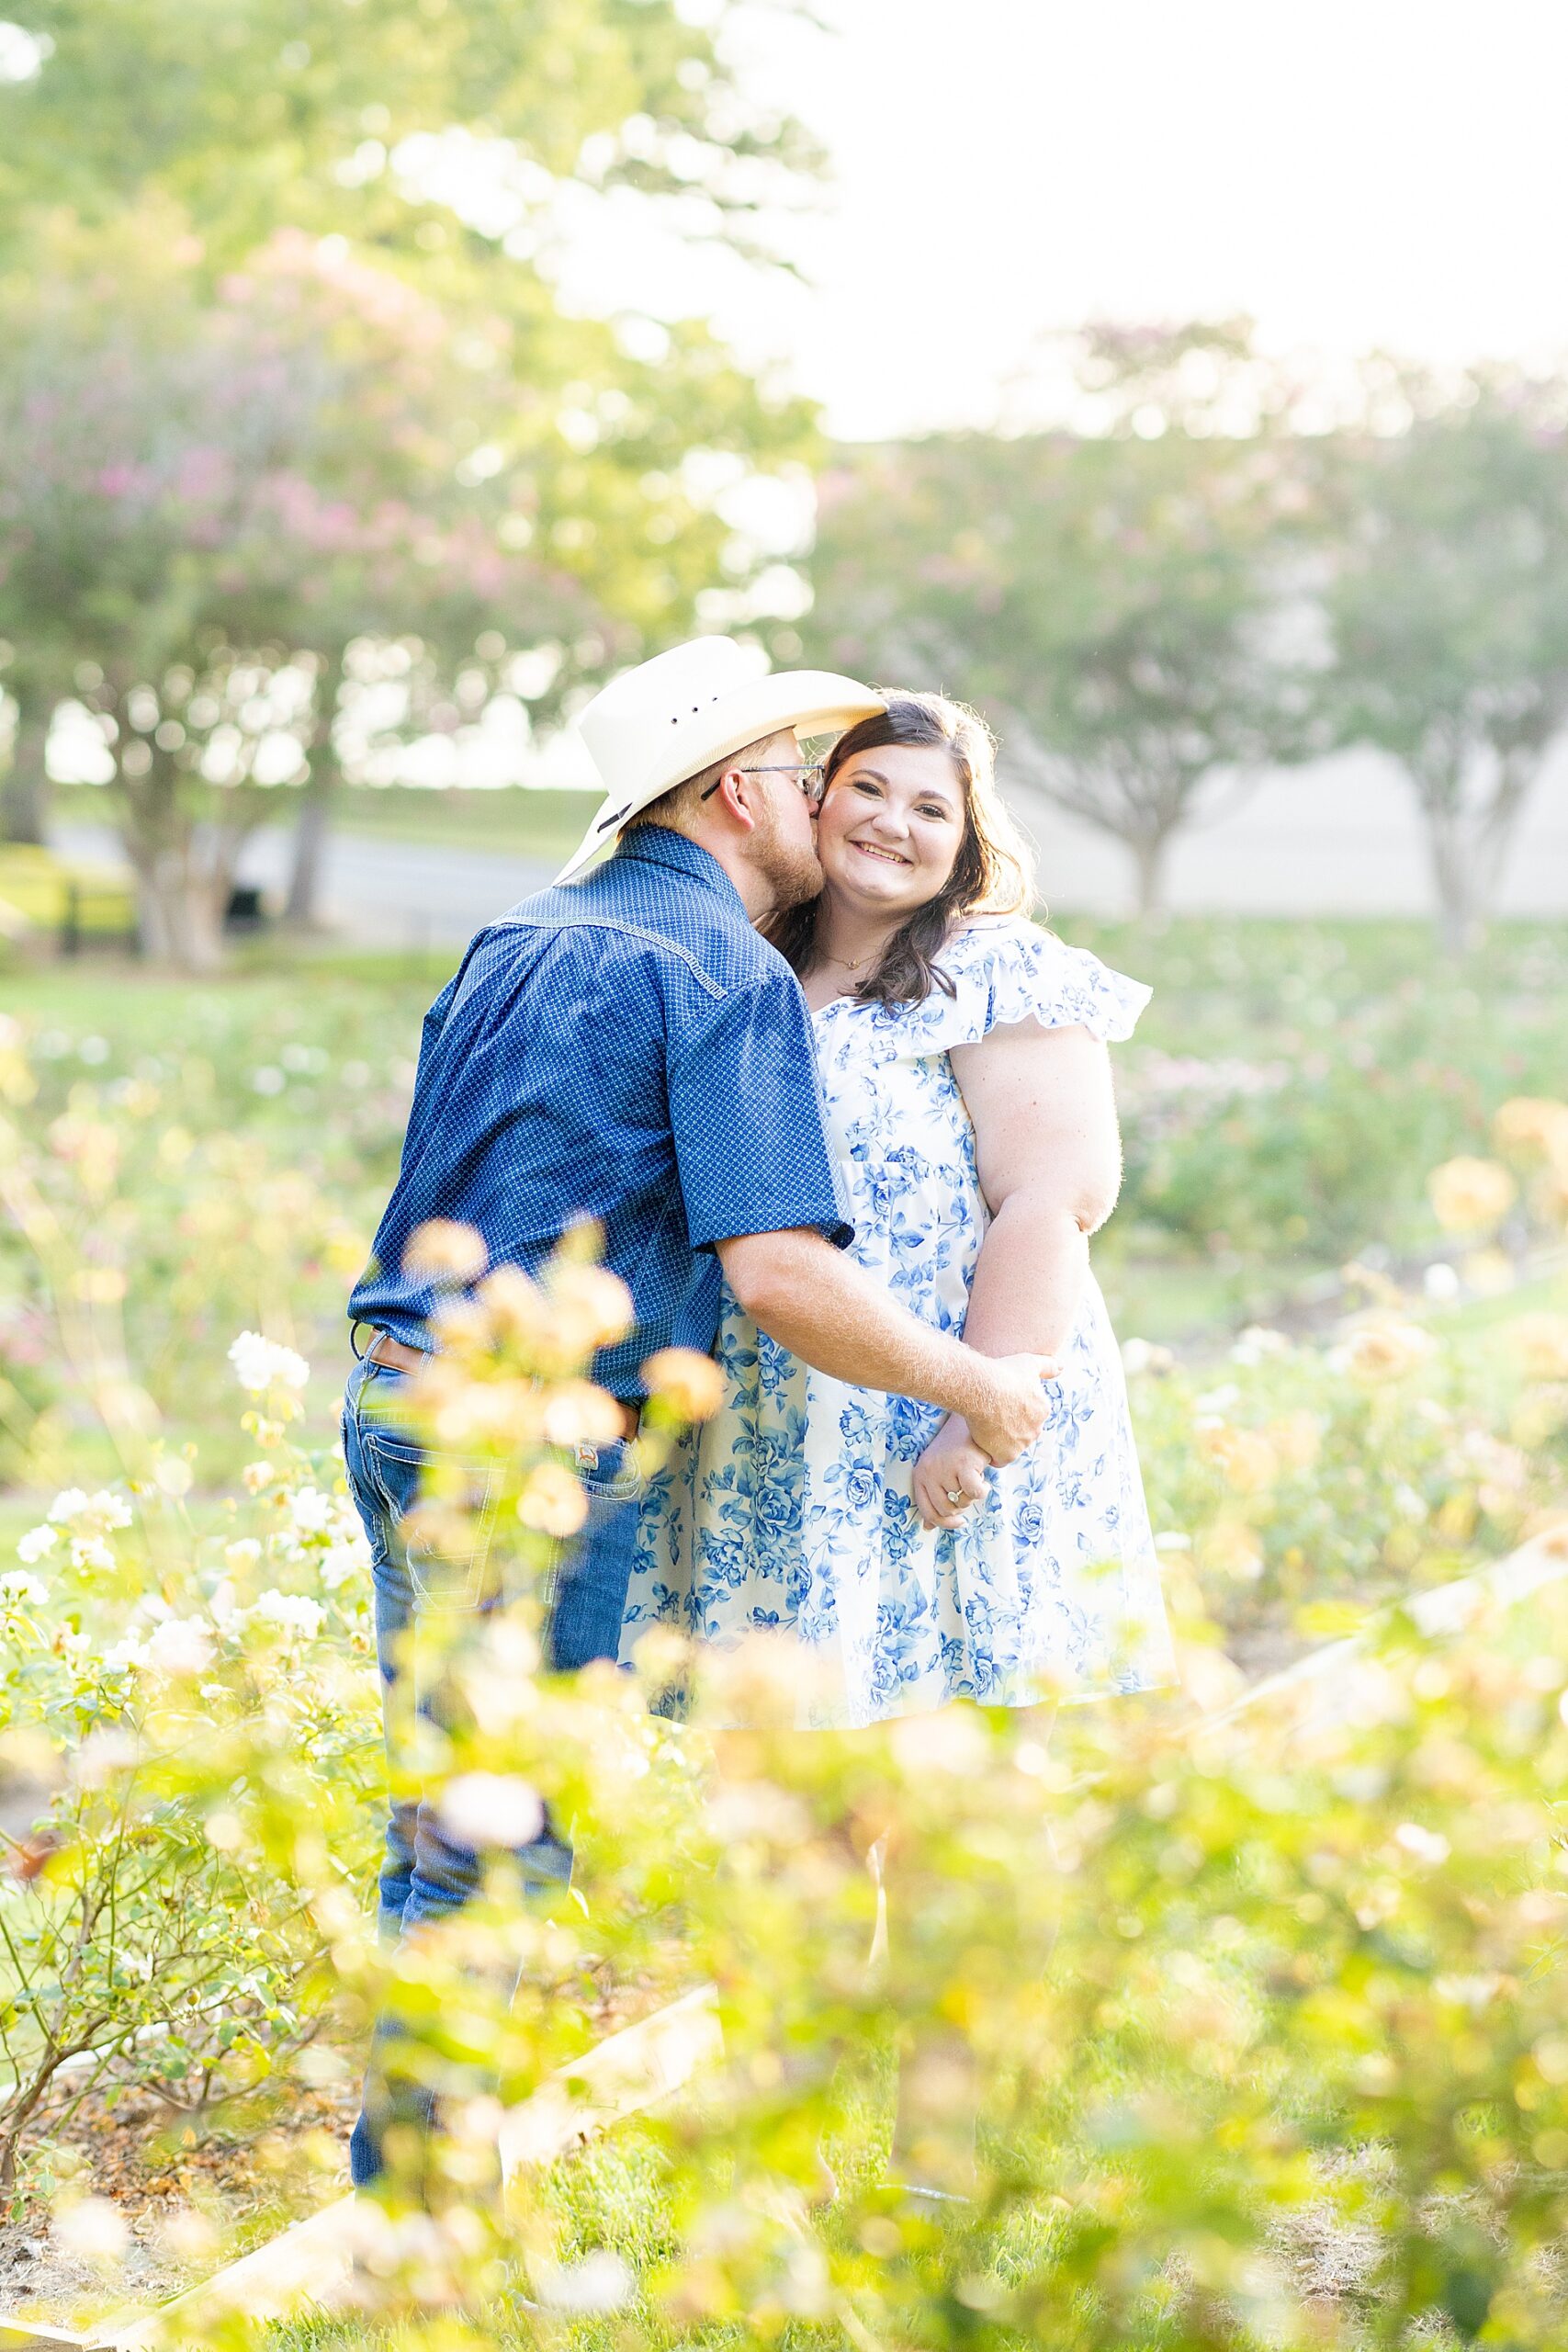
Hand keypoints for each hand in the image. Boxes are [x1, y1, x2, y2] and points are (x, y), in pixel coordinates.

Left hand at [912, 1417, 992, 1531]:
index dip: (943, 1523)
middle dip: (961, 1507)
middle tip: (968, 1491)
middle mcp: (929, 1472)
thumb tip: (929, 1527)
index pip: (927, 1511)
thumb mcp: (938, 1473)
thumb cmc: (955, 1451)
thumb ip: (933, 1498)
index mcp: (920, 1475)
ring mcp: (945, 1469)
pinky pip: (975, 1493)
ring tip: (974, 1478)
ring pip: (962, 1502)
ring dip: (973, 1496)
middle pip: (946, 1510)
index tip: (959, 1522)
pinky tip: (984, 1480)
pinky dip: (983, 1490)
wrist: (970, 1423)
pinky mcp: (964, 1465)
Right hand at [964, 1351, 1056, 1466]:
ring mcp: (1022, 1443)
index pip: (1031, 1416)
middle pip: (1023, 1433)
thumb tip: (1063, 1367)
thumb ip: (1048, 1366)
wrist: (982, 1389)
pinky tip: (983, 1440)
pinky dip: (992, 1453)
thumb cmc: (1004, 1373)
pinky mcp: (1006, 1454)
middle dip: (1010, 1427)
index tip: (1002, 1404)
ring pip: (1012, 1446)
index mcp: (1043, 1409)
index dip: (1015, 1411)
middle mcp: (1036, 1429)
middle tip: (992, 1415)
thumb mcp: (1030, 1363)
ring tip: (985, 1426)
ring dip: (1000, 1441)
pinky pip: (1000, 1459)